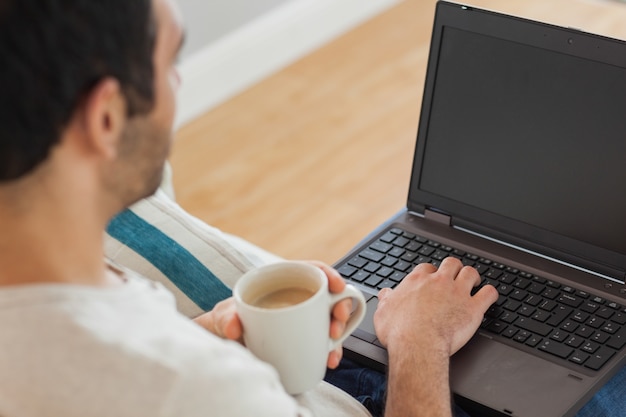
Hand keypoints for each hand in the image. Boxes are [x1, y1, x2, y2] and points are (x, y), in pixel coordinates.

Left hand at [193, 261, 349, 369]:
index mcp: (283, 282)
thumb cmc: (228, 321)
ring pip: (331, 319)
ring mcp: (304, 320)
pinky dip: (332, 350)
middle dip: (341, 308)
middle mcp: (299, 299)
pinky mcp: (305, 339)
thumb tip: (234, 326)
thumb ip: (225, 317)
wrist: (225, 344)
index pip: (313, 270)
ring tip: (332, 349)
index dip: (330, 275)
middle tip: (335, 325)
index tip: (338, 287)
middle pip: (329, 296)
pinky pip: (326, 342)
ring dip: (339, 332)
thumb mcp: (223, 316)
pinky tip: (329, 359)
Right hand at [374, 257, 497, 355]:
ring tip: (474, 283)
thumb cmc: (400, 332)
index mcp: (417, 281)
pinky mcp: (473, 308)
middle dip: (454, 268)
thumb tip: (385, 294)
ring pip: (471, 273)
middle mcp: (439, 282)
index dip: (432, 273)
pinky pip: (489, 293)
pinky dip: (490, 294)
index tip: (432, 279)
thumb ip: (385, 300)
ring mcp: (458, 293)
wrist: (417, 346)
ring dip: (473, 277)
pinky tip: (489, 296)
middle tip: (455, 276)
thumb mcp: (383, 313)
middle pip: (451, 263)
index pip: (427, 268)